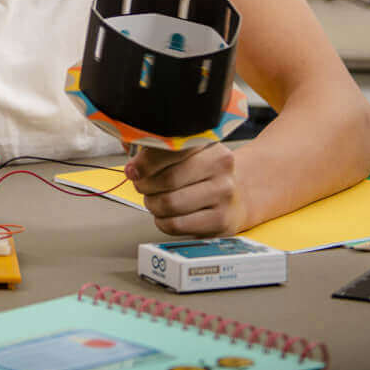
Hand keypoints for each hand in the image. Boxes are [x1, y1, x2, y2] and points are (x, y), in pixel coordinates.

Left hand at [126, 143, 246, 236]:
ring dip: (152, 204)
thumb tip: (130, 161)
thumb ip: (155, 150)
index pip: (169, 150)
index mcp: (209, 144)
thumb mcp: (185, 153)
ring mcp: (224, 195)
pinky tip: (166, 215)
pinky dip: (162, 221)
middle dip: (145, 185)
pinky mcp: (221, 221)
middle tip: (142, 186)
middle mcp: (221, 167)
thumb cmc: (201, 173)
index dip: (144, 163)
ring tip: (154, 200)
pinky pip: (177, 225)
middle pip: (167, 180)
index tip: (133, 170)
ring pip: (170, 204)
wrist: (239, 195)